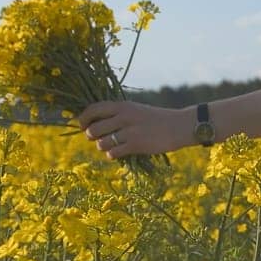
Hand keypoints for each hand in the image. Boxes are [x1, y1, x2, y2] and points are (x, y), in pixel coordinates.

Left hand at [77, 101, 192, 159]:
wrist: (178, 126)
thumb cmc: (155, 119)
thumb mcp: (135, 110)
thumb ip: (116, 114)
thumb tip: (93, 124)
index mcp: (122, 105)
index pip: (93, 110)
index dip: (83, 119)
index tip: (82, 126)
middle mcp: (124, 117)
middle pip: (94, 129)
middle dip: (91, 136)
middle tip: (97, 138)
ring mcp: (130, 131)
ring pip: (102, 143)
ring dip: (102, 147)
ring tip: (110, 146)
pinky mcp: (136, 145)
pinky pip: (113, 153)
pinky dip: (112, 155)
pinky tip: (118, 153)